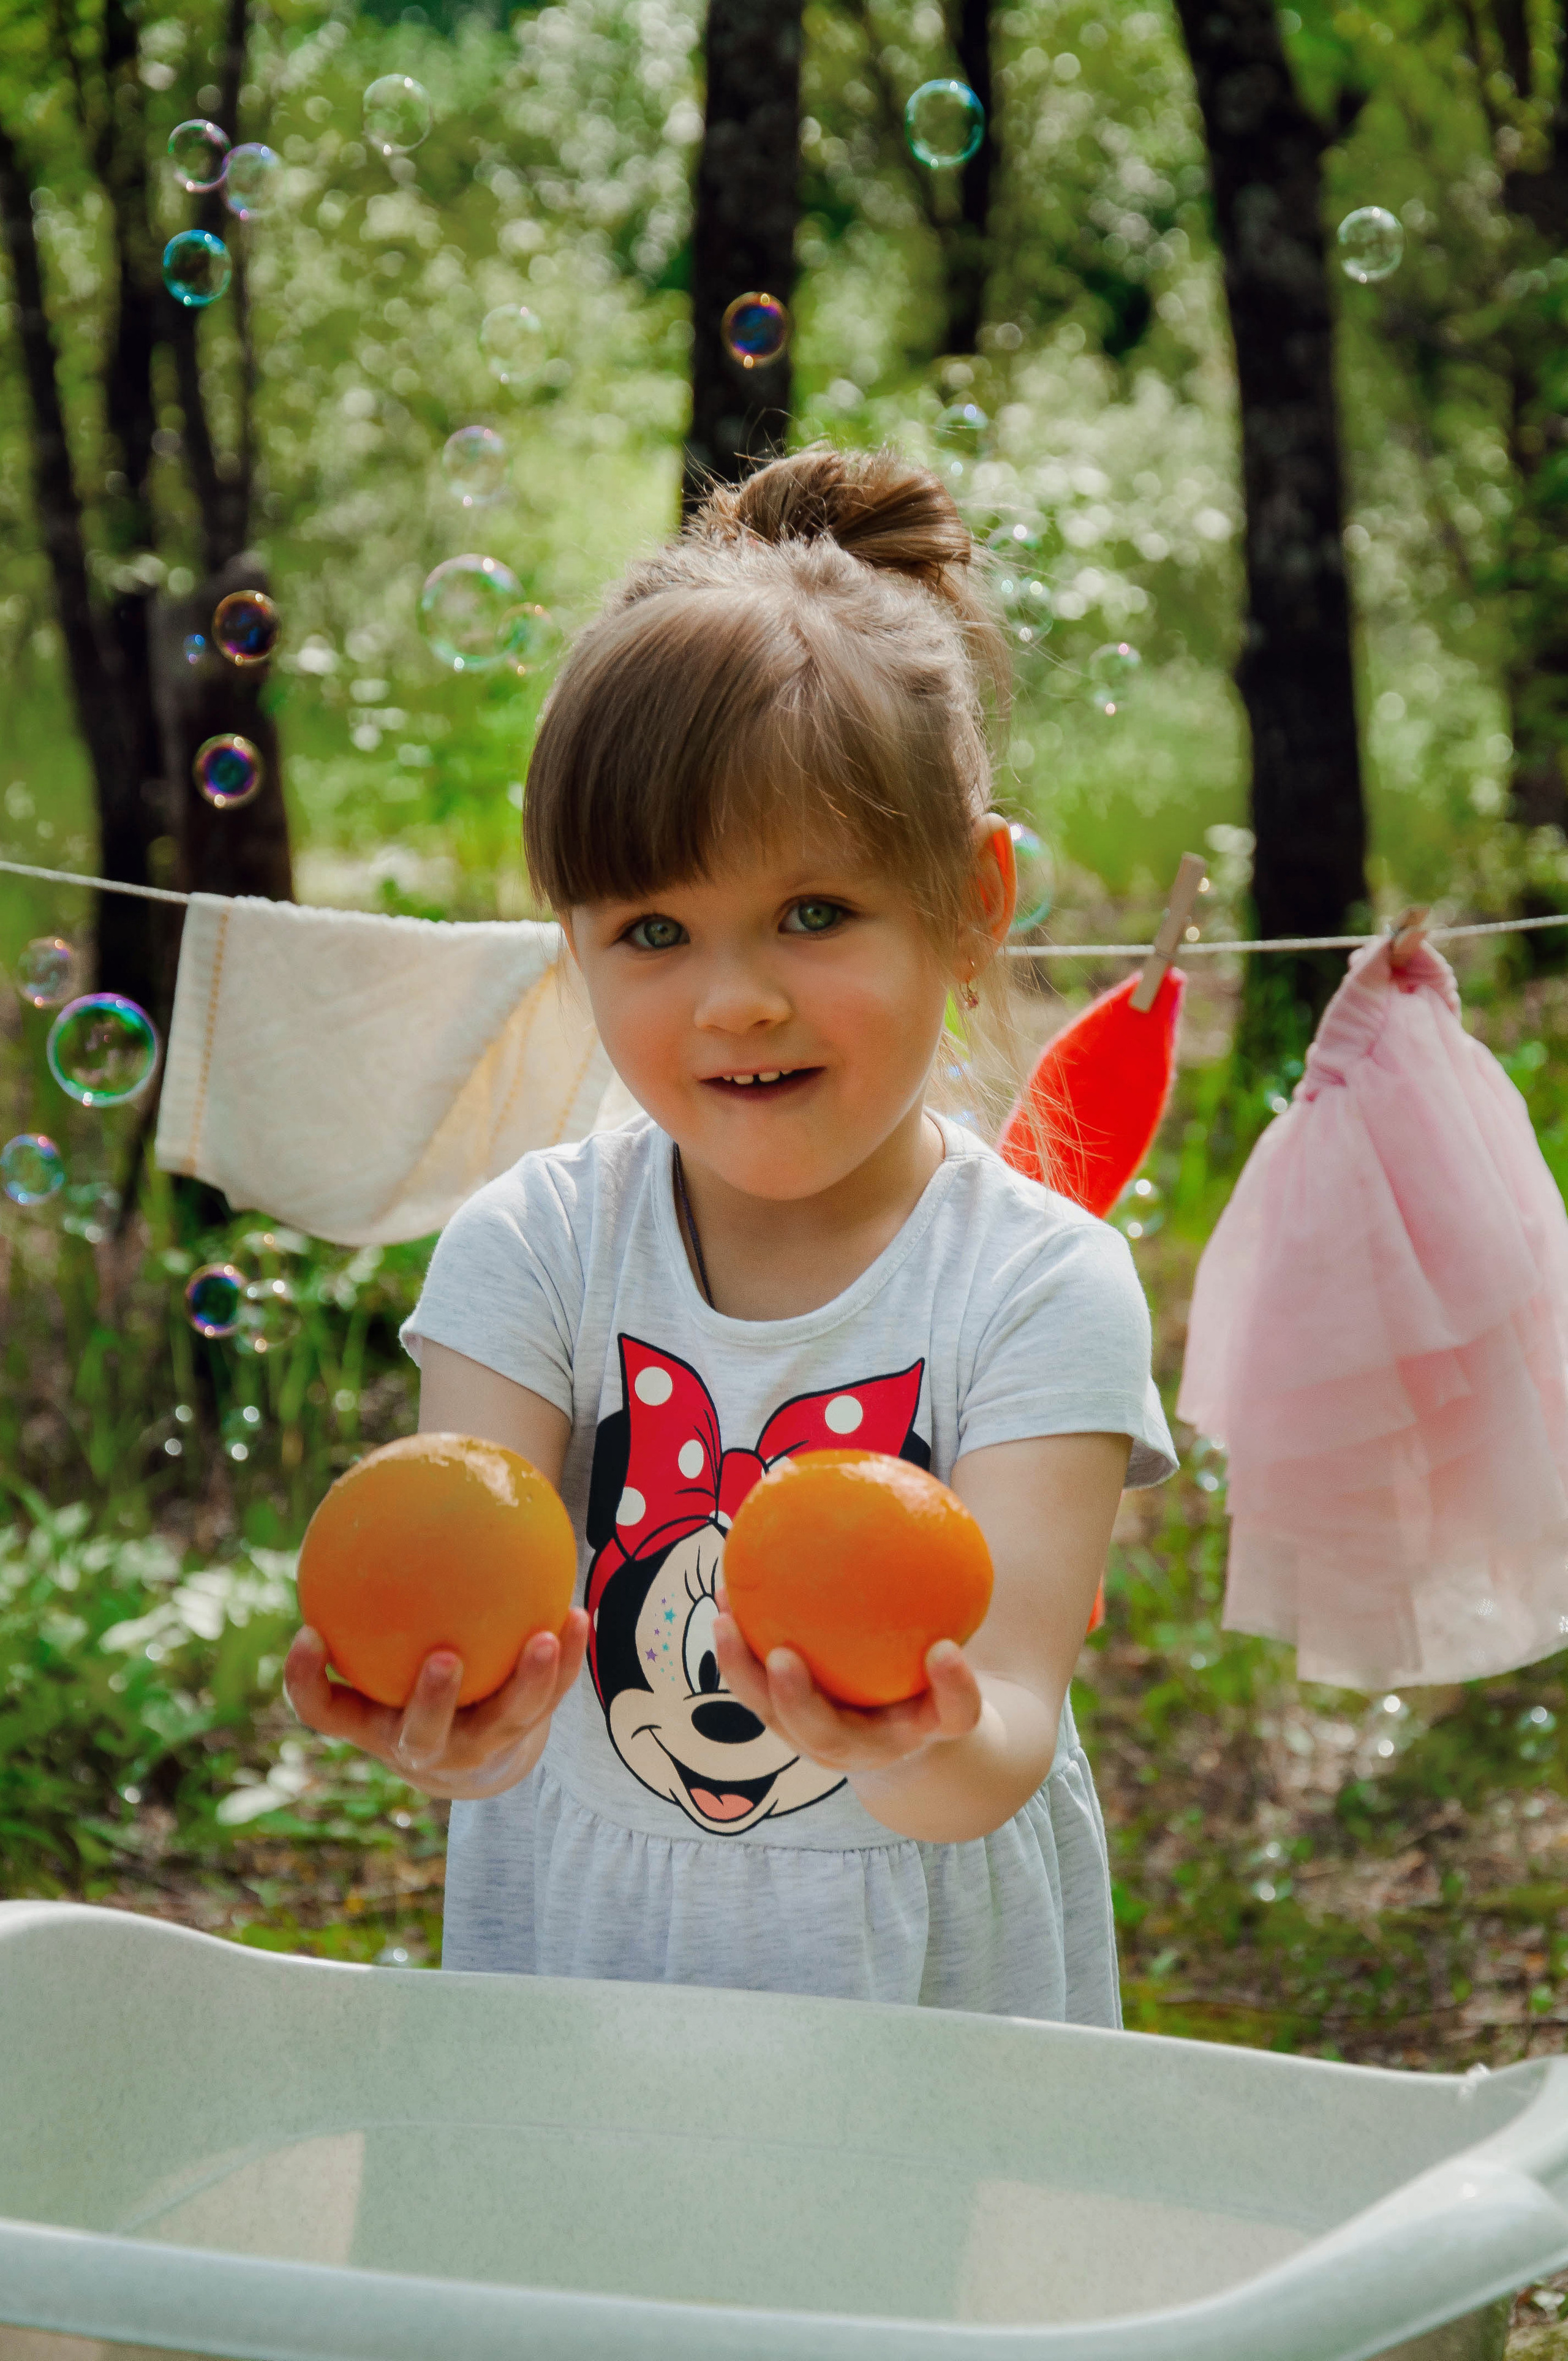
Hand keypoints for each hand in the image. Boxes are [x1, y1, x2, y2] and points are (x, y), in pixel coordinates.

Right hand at [282, 1609, 590, 1800]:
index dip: (306, 1680)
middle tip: (444, 1657)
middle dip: (432, 1702)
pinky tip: (579, 1614)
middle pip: (423, 1734)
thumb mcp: (373, 1654)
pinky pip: (550, 1698)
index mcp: (372, 1725)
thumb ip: (358, 1601)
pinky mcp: (522, 1736)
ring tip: (546, 1635)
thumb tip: (354, 1500)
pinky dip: (566, 1659)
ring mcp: (476, 1746)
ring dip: (529, 1682)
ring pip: (505, 1721)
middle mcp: (421, 1746)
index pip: (323, 1710)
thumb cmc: (400, 1683)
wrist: (460, 1756)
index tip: (308, 1635)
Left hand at [711, 1577, 983, 1777]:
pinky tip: (725, 1592)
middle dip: (797, 1701)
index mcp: (913, 1731)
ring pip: (769, 1713)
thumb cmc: (922, 1692)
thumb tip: (954, 1577)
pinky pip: (751, 1680)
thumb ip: (950, 1642)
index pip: (944, 1718)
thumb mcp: (947, 1674)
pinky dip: (735, 1642)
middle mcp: (855, 1747)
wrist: (888, 1736)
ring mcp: (808, 1736)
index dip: (949, 1690)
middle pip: (821, 1735)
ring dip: (742, 1669)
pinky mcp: (778, 1716)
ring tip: (724, 1618)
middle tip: (785, 1658)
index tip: (946, 1651)